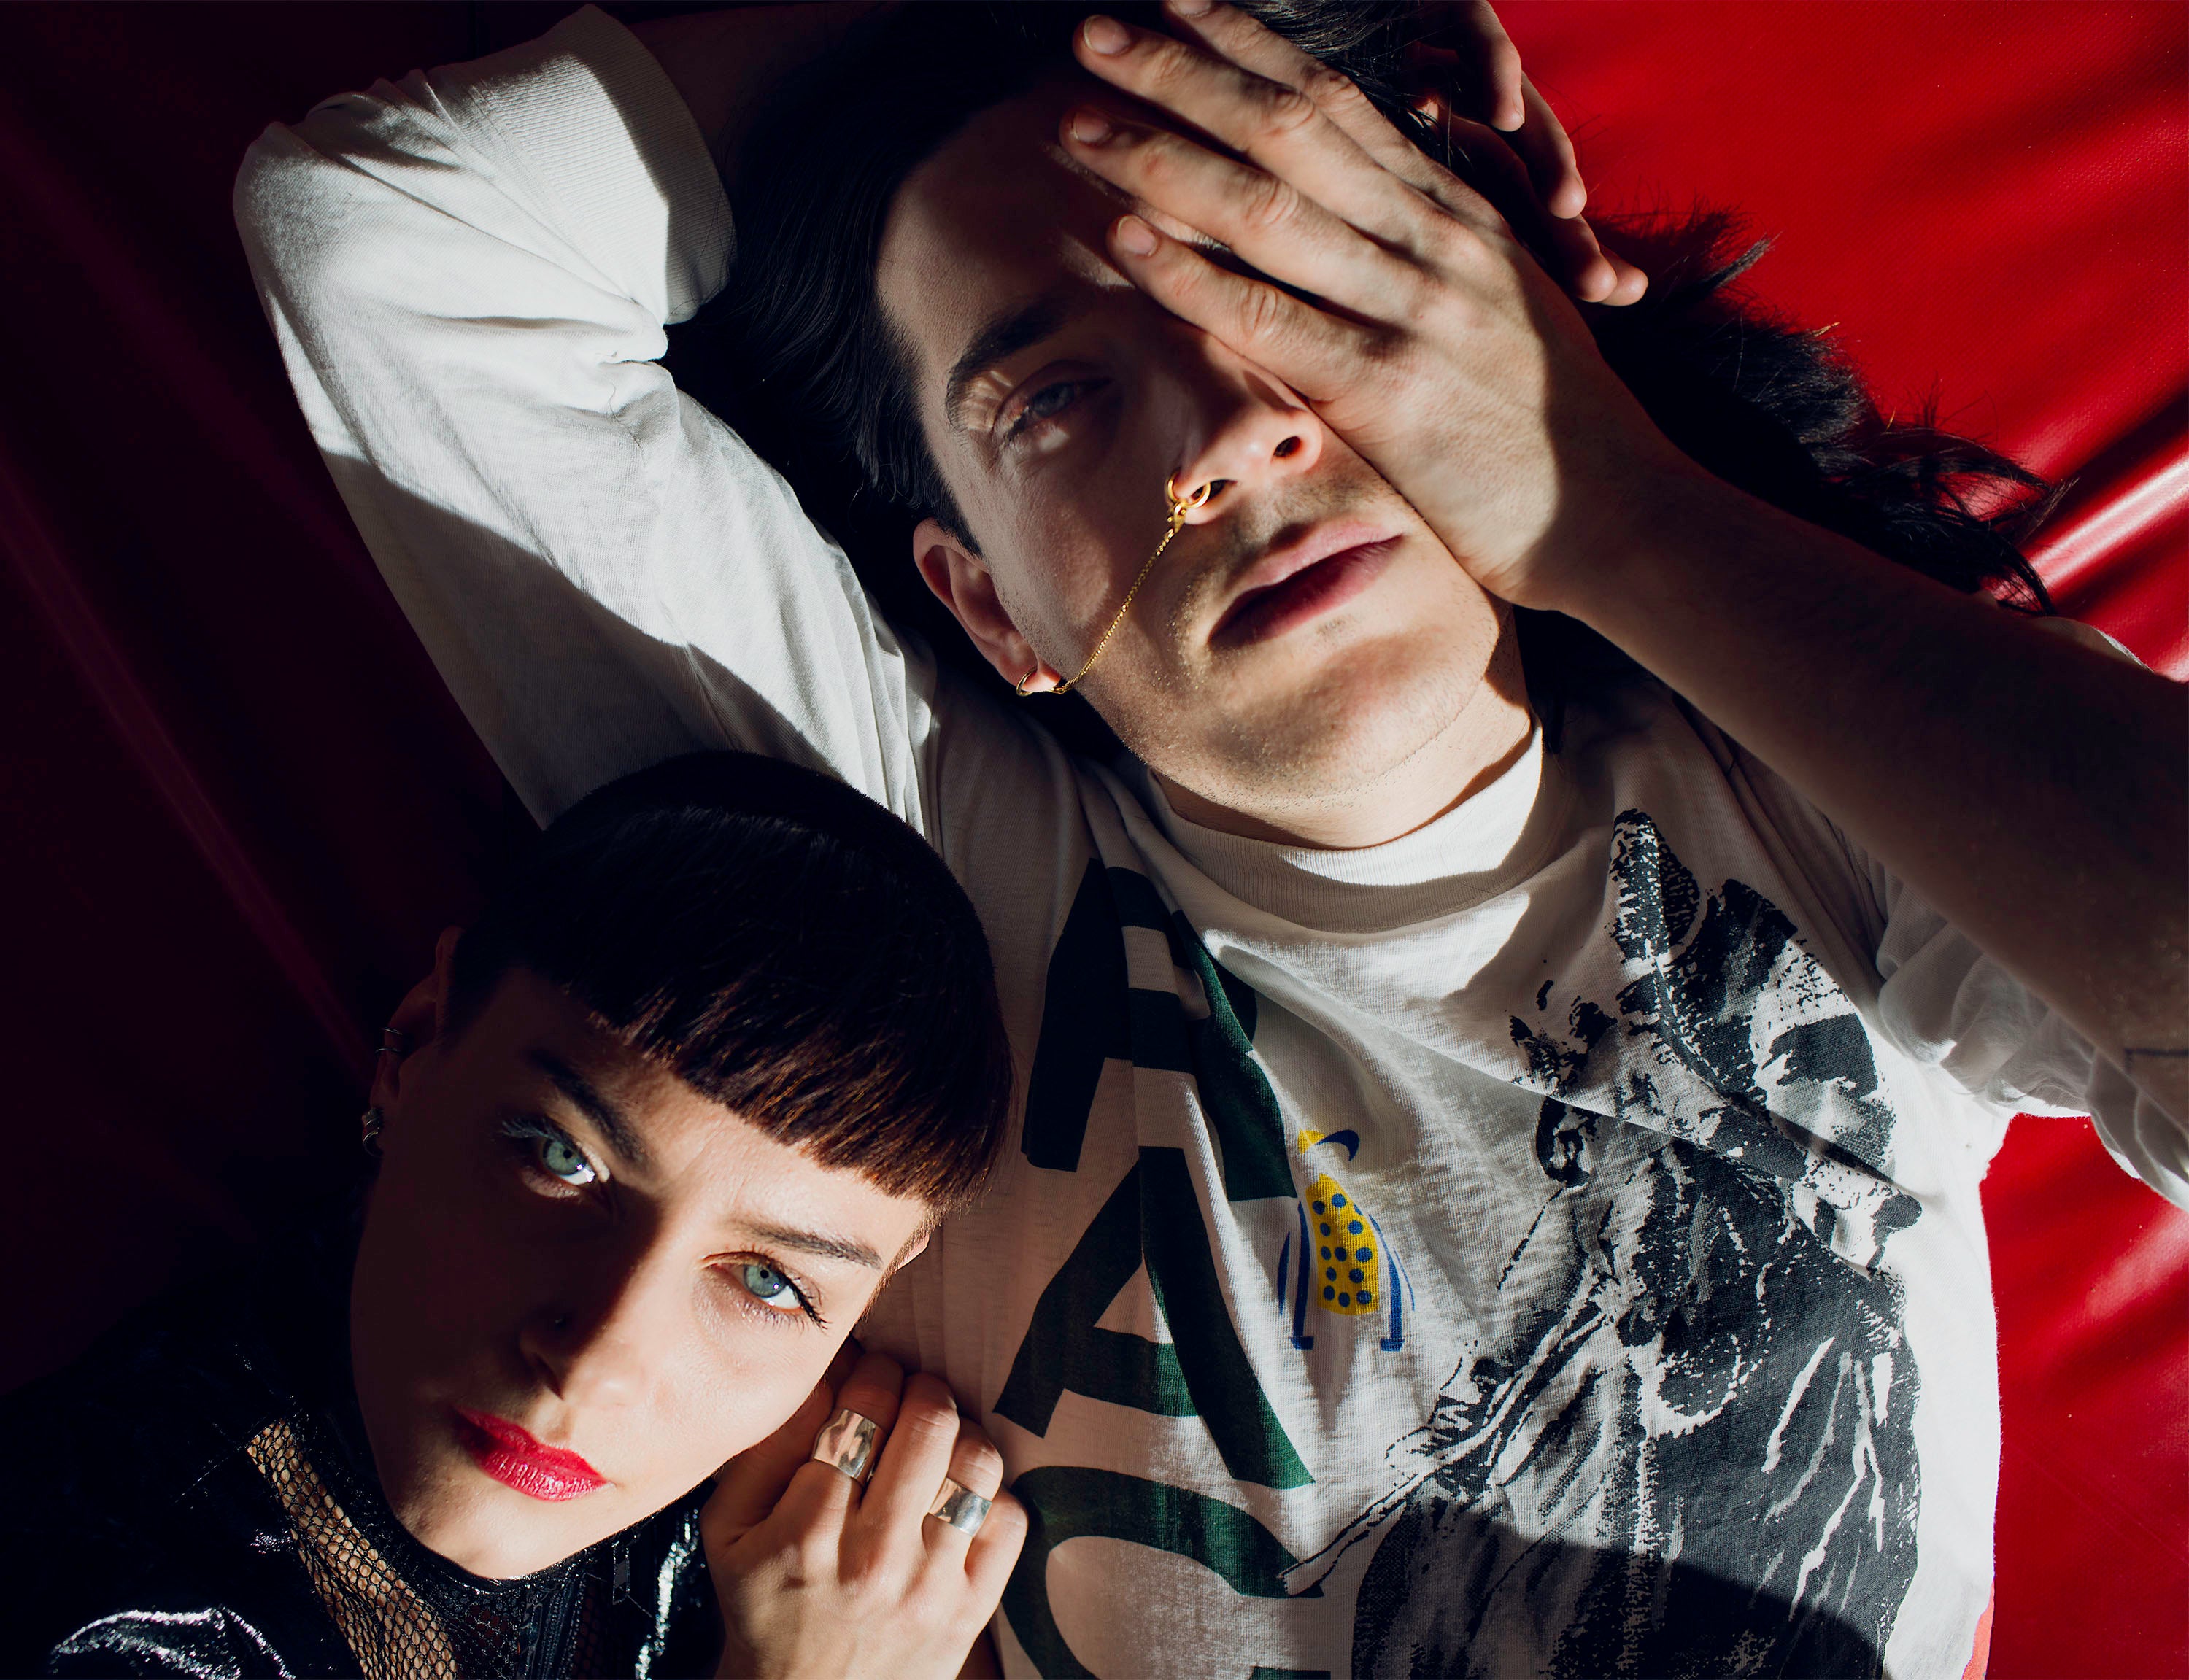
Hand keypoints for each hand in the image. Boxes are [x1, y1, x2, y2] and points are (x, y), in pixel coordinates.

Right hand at [702, 1351, 1026, 1679]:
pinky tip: (955, 1492)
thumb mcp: (731, 1530)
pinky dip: (989, 1491)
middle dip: (919, 1387)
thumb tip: (818, 1374)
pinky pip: (1008, 1517)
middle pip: (928, 1424)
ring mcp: (932, 1586)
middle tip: (905, 1390)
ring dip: (959, 1430)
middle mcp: (876, 1559)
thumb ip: (766, 1448)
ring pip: (976, 1462)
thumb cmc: (763, 1604)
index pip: (860, 1411)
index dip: (872, 1370)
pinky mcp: (973, 1608)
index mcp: (807, 1534)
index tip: (870, 1368)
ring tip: (935, 1435)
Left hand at [1062, 1, 1698, 610]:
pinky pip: (1267, 319)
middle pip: (1287, 127)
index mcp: (1455, 213)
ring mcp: (1410, 309)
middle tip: (1096, 33)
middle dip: (1183, 72)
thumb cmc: (1549, 426)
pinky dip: (1190, 276)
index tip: (1174, 3)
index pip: (1335, 102)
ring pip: (1265, 209)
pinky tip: (1125, 241)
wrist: (1622, 513)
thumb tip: (1349, 218)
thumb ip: (1427, 254)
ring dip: (1159, 159)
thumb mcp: (1498, 306)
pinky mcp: (1386, 390)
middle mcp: (1431, 239)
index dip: (1246, 45)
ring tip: (1079, 126)